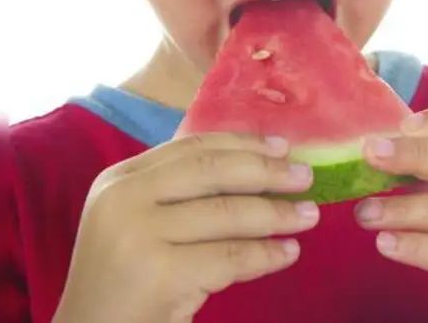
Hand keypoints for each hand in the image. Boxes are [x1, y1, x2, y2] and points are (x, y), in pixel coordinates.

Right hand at [54, 132, 318, 322]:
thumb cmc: (121, 283)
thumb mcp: (136, 224)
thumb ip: (176, 195)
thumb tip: (254, 168)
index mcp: (119, 180)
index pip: (191, 148)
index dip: (242, 144)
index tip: (282, 146)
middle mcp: (124, 199)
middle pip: (212, 171)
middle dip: (266, 171)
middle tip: (306, 177)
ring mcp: (138, 236)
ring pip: (227, 214)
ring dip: (276, 214)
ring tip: (308, 217)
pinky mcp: (158, 275)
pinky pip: (230, 257)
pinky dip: (265, 254)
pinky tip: (287, 253)